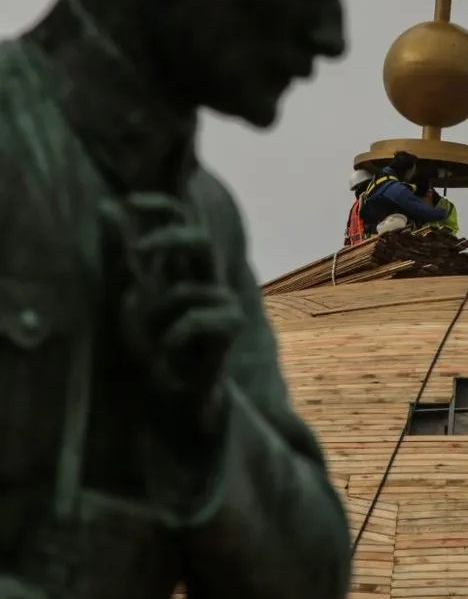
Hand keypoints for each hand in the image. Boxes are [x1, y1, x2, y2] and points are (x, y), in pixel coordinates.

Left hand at [100, 193, 244, 404]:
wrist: (173, 397)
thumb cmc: (151, 345)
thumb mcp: (124, 296)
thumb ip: (117, 252)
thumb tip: (106, 204)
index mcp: (180, 266)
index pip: (181, 220)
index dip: (161, 205)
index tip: (131, 201)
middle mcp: (204, 279)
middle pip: (202, 240)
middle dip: (171, 239)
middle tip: (139, 253)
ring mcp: (221, 302)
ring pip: (190, 289)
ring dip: (161, 312)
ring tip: (153, 341)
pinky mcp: (231, 328)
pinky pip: (201, 318)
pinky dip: (176, 335)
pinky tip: (168, 352)